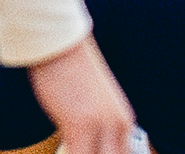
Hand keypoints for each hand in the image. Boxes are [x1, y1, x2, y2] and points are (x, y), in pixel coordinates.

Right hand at [27, 33, 139, 152]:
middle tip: (79, 152)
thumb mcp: (94, 106)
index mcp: (125, 123)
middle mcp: (120, 126)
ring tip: (69, 151)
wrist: (58, 41)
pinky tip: (59, 153)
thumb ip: (98, 132)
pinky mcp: (80, 124)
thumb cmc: (70, 72)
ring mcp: (102, 126)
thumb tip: (91, 148)